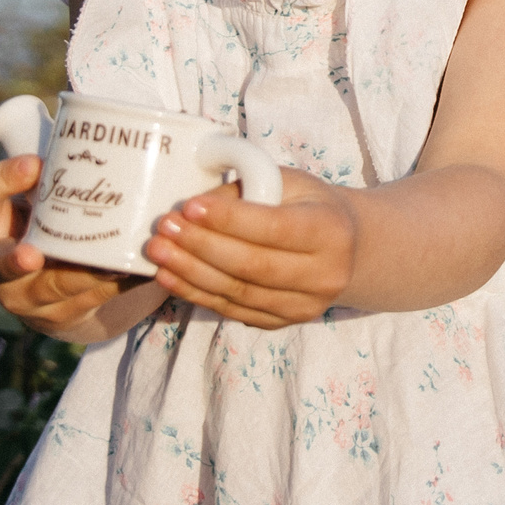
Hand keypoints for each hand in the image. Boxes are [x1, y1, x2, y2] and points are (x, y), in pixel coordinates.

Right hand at [0, 155, 158, 343]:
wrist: (48, 280)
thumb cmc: (40, 216)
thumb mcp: (31, 190)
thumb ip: (44, 165)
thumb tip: (80, 129)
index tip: (33, 165)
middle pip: (3, 266)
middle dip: (18, 262)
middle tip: (33, 254)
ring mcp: (30, 298)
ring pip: (59, 288)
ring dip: (88, 273)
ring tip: (114, 260)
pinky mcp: (66, 315)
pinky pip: (96, 298)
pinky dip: (122, 282)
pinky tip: (144, 269)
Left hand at [142, 172, 356, 330]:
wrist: (347, 247)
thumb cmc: (309, 205)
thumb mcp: (288, 182)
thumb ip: (246, 191)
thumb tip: (191, 209)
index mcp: (331, 230)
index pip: (274, 228)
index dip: (229, 219)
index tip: (189, 206)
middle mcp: (325, 275)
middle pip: (253, 266)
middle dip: (201, 247)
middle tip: (163, 228)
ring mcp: (306, 305)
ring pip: (239, 293)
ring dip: (191, 273)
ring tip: (157, 252)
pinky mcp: (284, 322)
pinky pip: (234, 310)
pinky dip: (197, 294)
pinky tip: (170, 276)